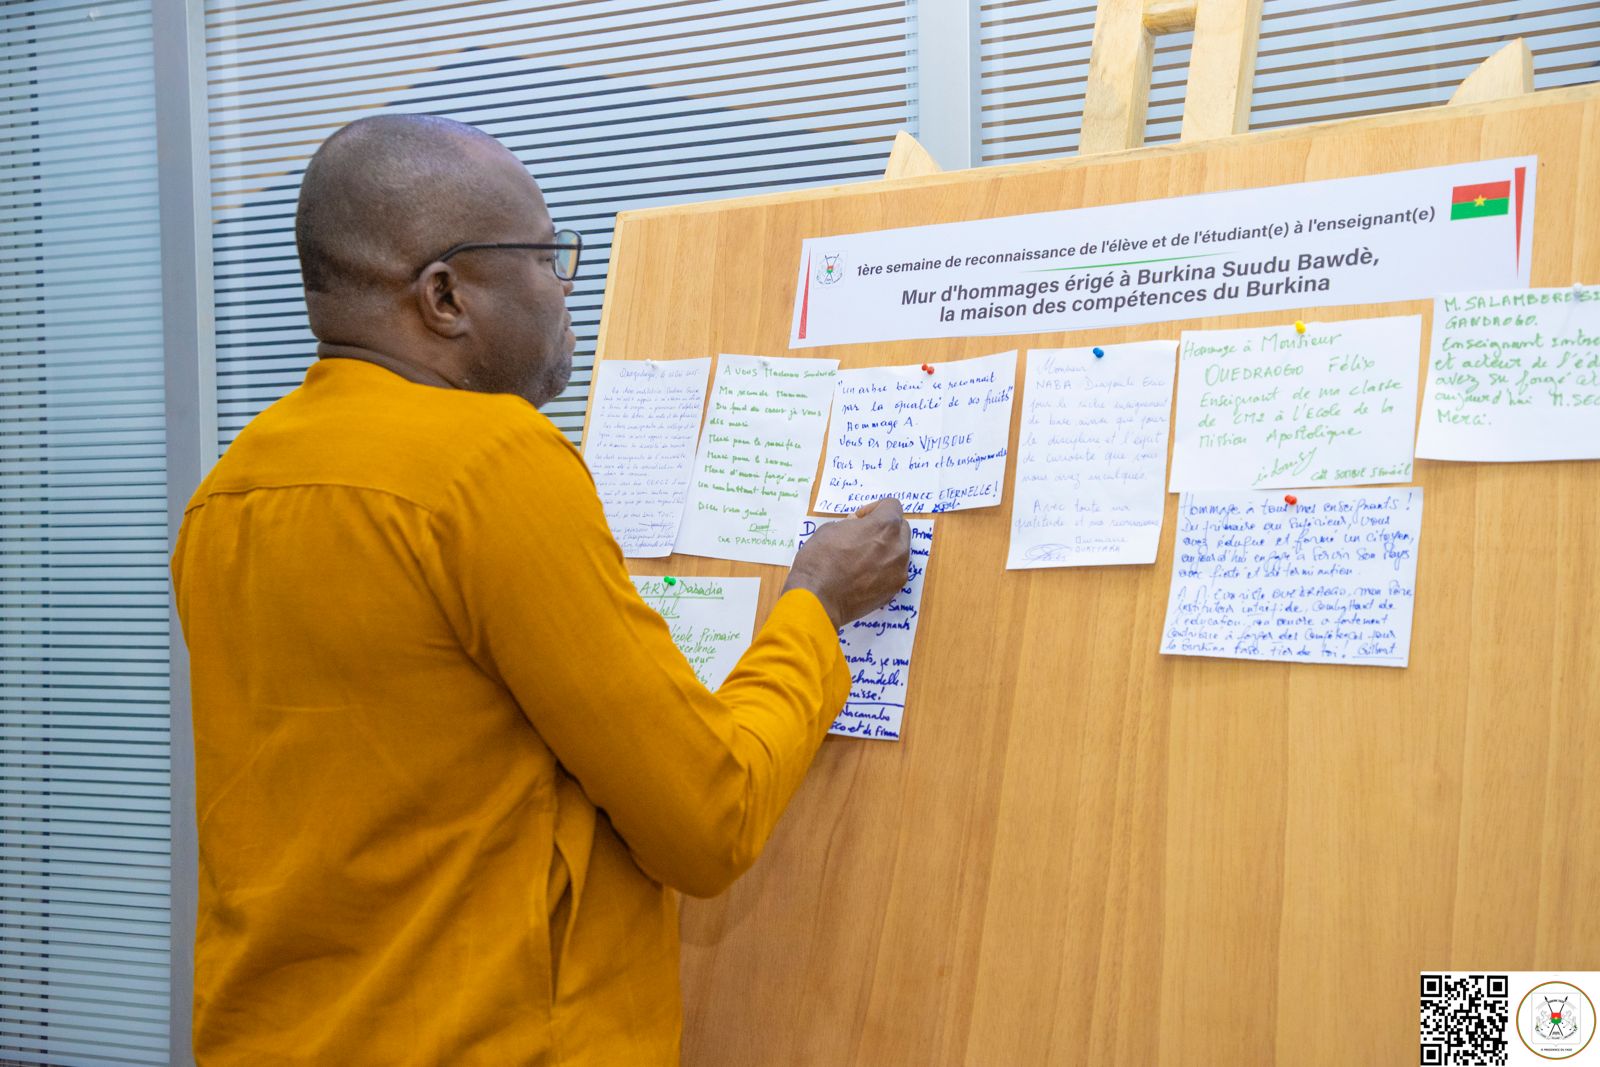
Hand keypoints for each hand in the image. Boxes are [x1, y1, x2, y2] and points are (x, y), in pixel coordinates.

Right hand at [782, 497, 911, 627]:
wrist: (818, 600)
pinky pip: (894, 571)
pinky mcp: (894, 590)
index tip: (860, 518)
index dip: (874, 508)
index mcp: (884, 526)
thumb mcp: (830, 529)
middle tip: (863, 536)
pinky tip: (863, 575)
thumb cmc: (819, 560)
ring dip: (886, 549)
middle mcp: (898, 547)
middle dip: (884, 528)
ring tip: (863, 558)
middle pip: (901, 528)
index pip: (892, 505)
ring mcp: (899, 571)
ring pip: (900, 551)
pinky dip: (884, 569)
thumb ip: (851, 524)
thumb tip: (857, 528)